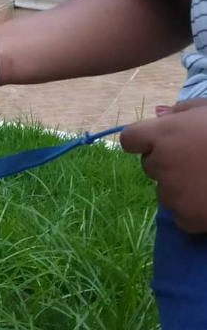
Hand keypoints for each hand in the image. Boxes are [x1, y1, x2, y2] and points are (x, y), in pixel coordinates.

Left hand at [120, 99, 206, 232]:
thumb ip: (181, 111)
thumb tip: (160, 117)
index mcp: (164, 134)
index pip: (130, 139)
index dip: (144, 140)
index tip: (159, 141)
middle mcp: (161, 164)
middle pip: (149, 165)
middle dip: (168, 161)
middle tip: (200, 158)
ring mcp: (173, 194)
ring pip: (164, 191)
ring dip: (180, 186)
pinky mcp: (188, 218)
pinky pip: (179, 215)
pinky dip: (192, 210)